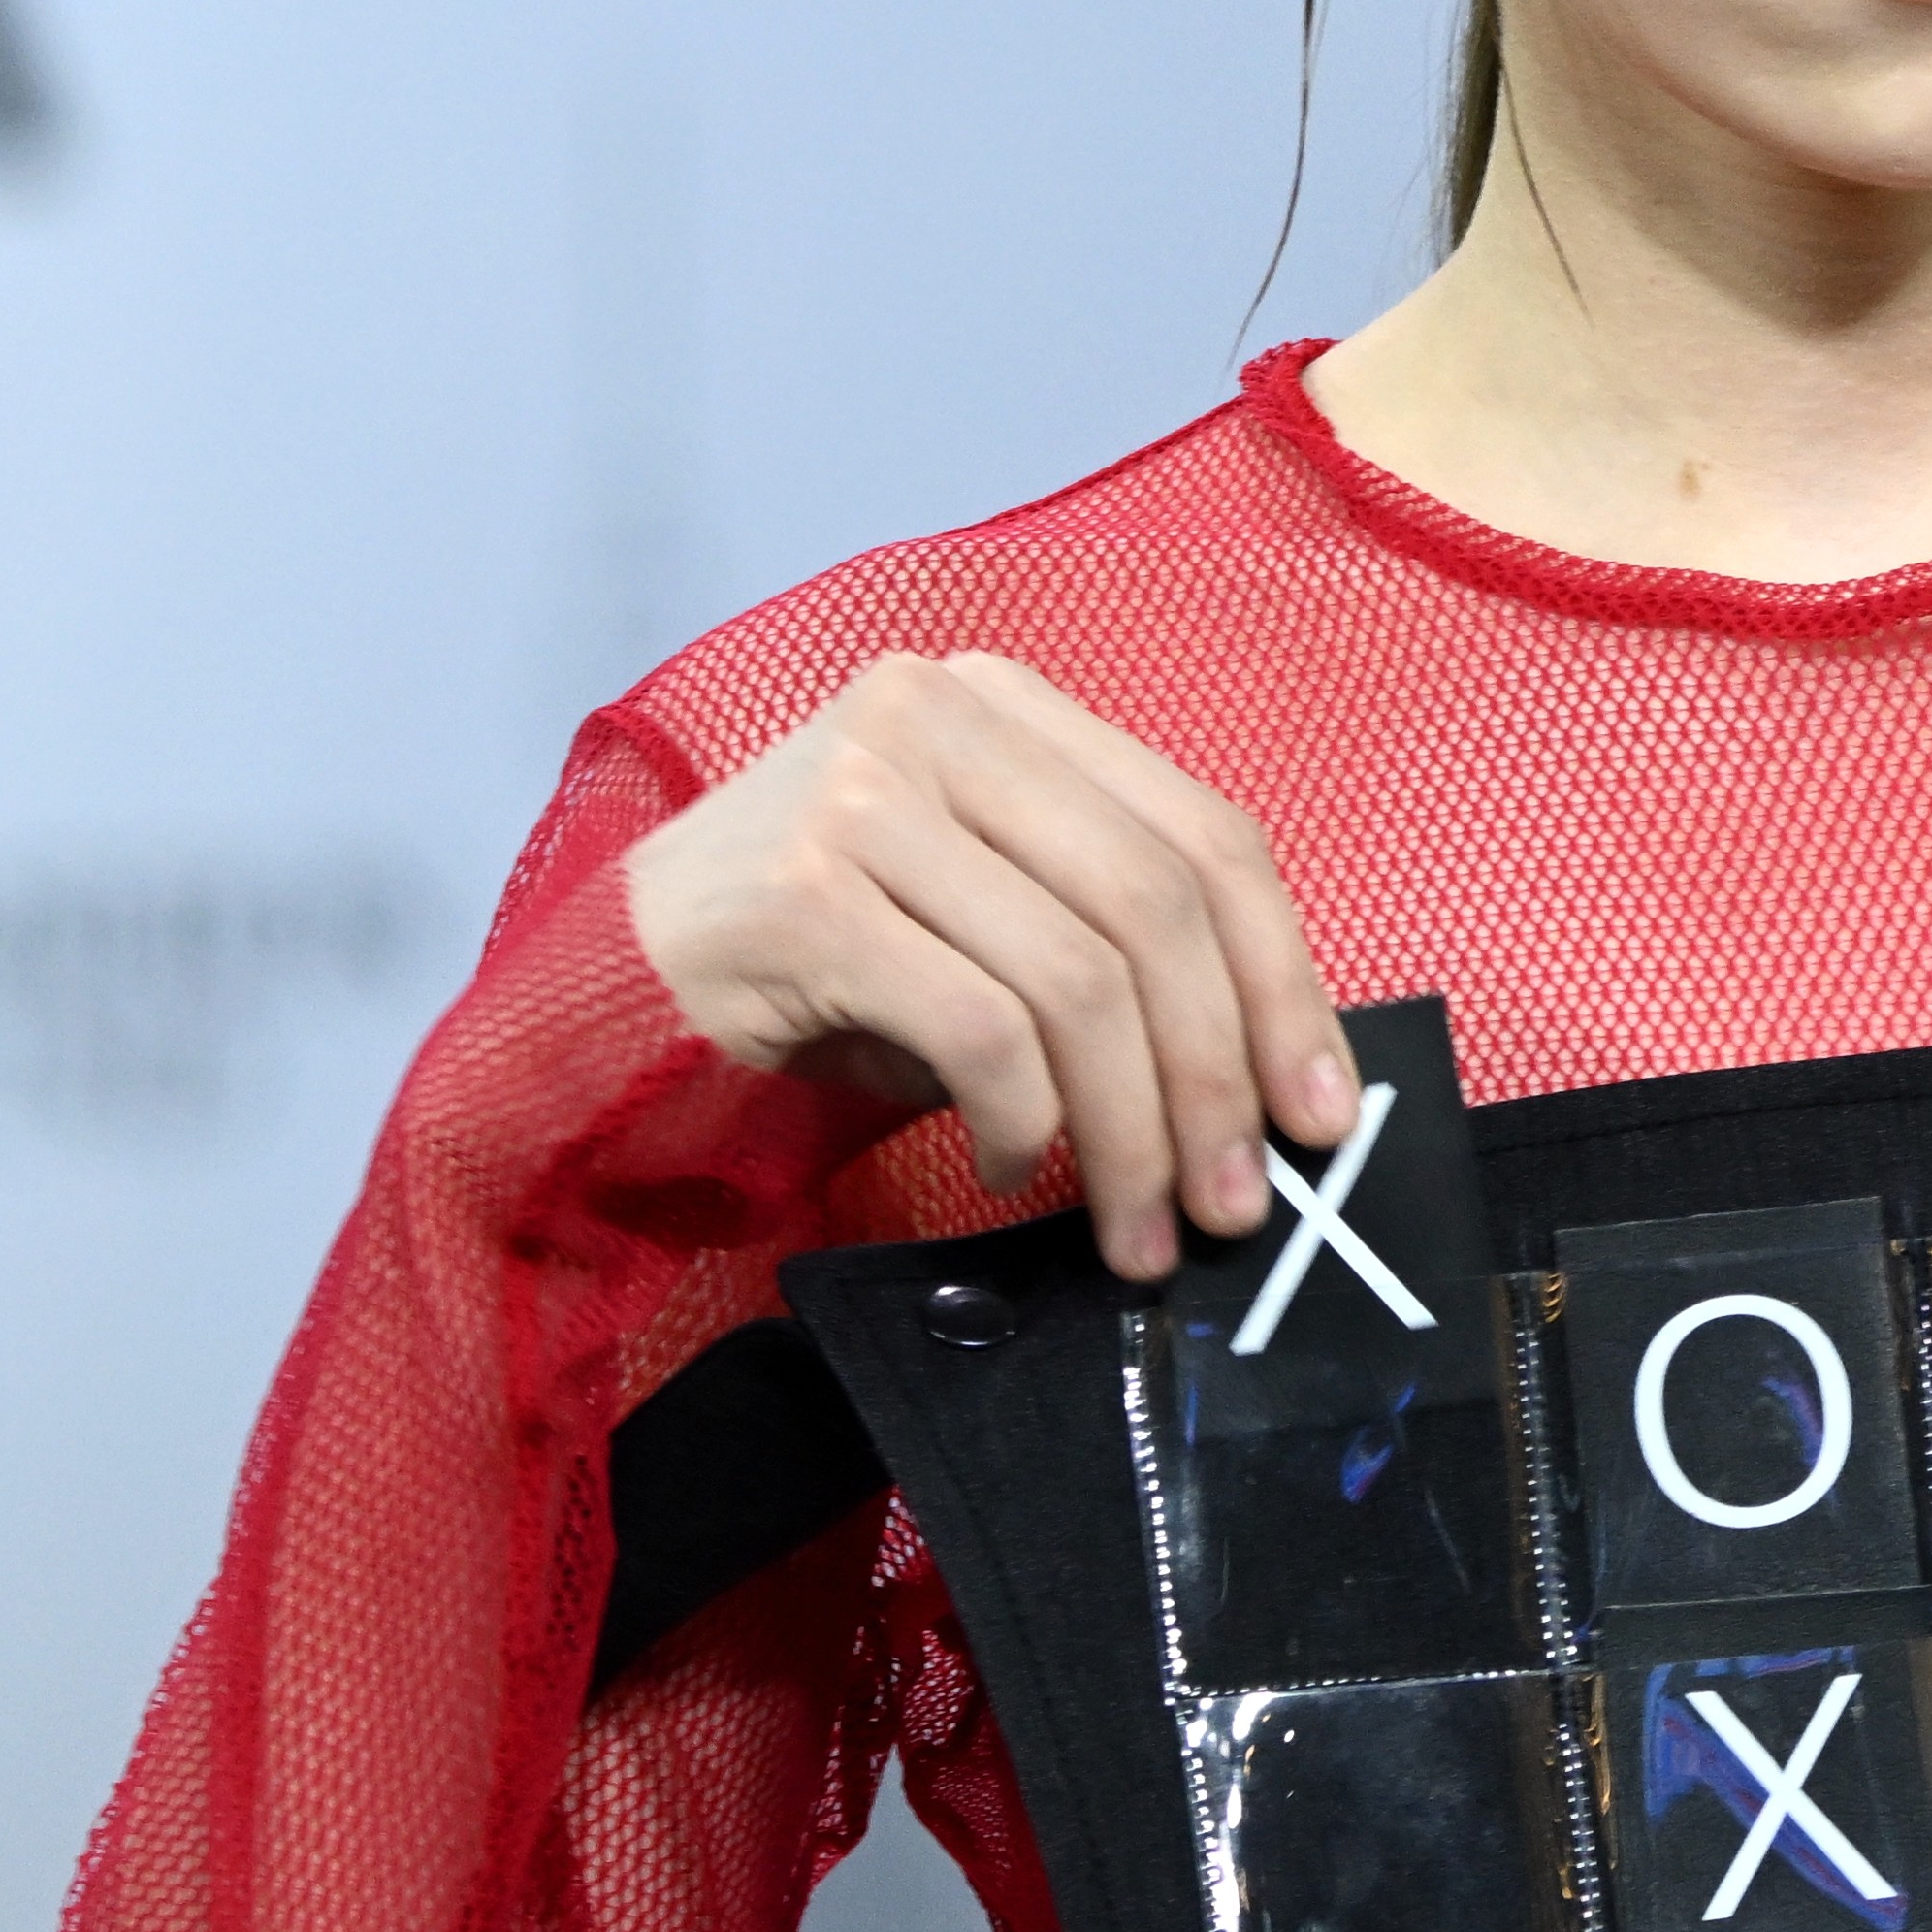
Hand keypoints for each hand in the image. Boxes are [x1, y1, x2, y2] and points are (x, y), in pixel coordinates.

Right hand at [616, 653, 1355, 1282]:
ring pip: (1079, 980)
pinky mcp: (805, 896)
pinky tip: (1015, 1173)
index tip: (1322, 1109)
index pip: (1203, 834)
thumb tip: (1271, 1082)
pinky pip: (981, 1031)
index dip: (1284, 980)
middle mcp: (937, 717)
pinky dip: (1025, 1123)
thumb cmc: (825, 974)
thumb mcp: (984, 922)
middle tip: (1236, 1206)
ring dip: (1131, 1131)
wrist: (608, 997)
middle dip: (1217, 1077)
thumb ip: (1109, 950)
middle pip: (1156, 906)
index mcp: (1005, 703)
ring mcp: (863, 794)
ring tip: (1139, 1227)